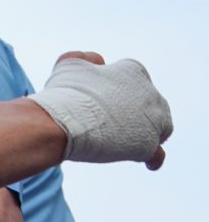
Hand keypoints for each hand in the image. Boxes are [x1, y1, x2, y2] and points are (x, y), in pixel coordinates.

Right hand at [30, 51, 171, 168]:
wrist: (62, 121)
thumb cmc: (64, 93)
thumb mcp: (70, 64)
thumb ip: (85, 59)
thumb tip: (99, 61)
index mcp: (133, 70)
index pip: (134, 79)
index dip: (120, 90)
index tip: (105, 99)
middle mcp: (150, 92)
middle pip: (149, 104)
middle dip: (135, 112)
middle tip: (112, 122)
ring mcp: (153, 119)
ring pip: (158, 127)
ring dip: (146, 132)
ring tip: (126, 141)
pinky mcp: (148, 144)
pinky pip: (158, 153)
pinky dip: (154, 158)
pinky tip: (149, 162)